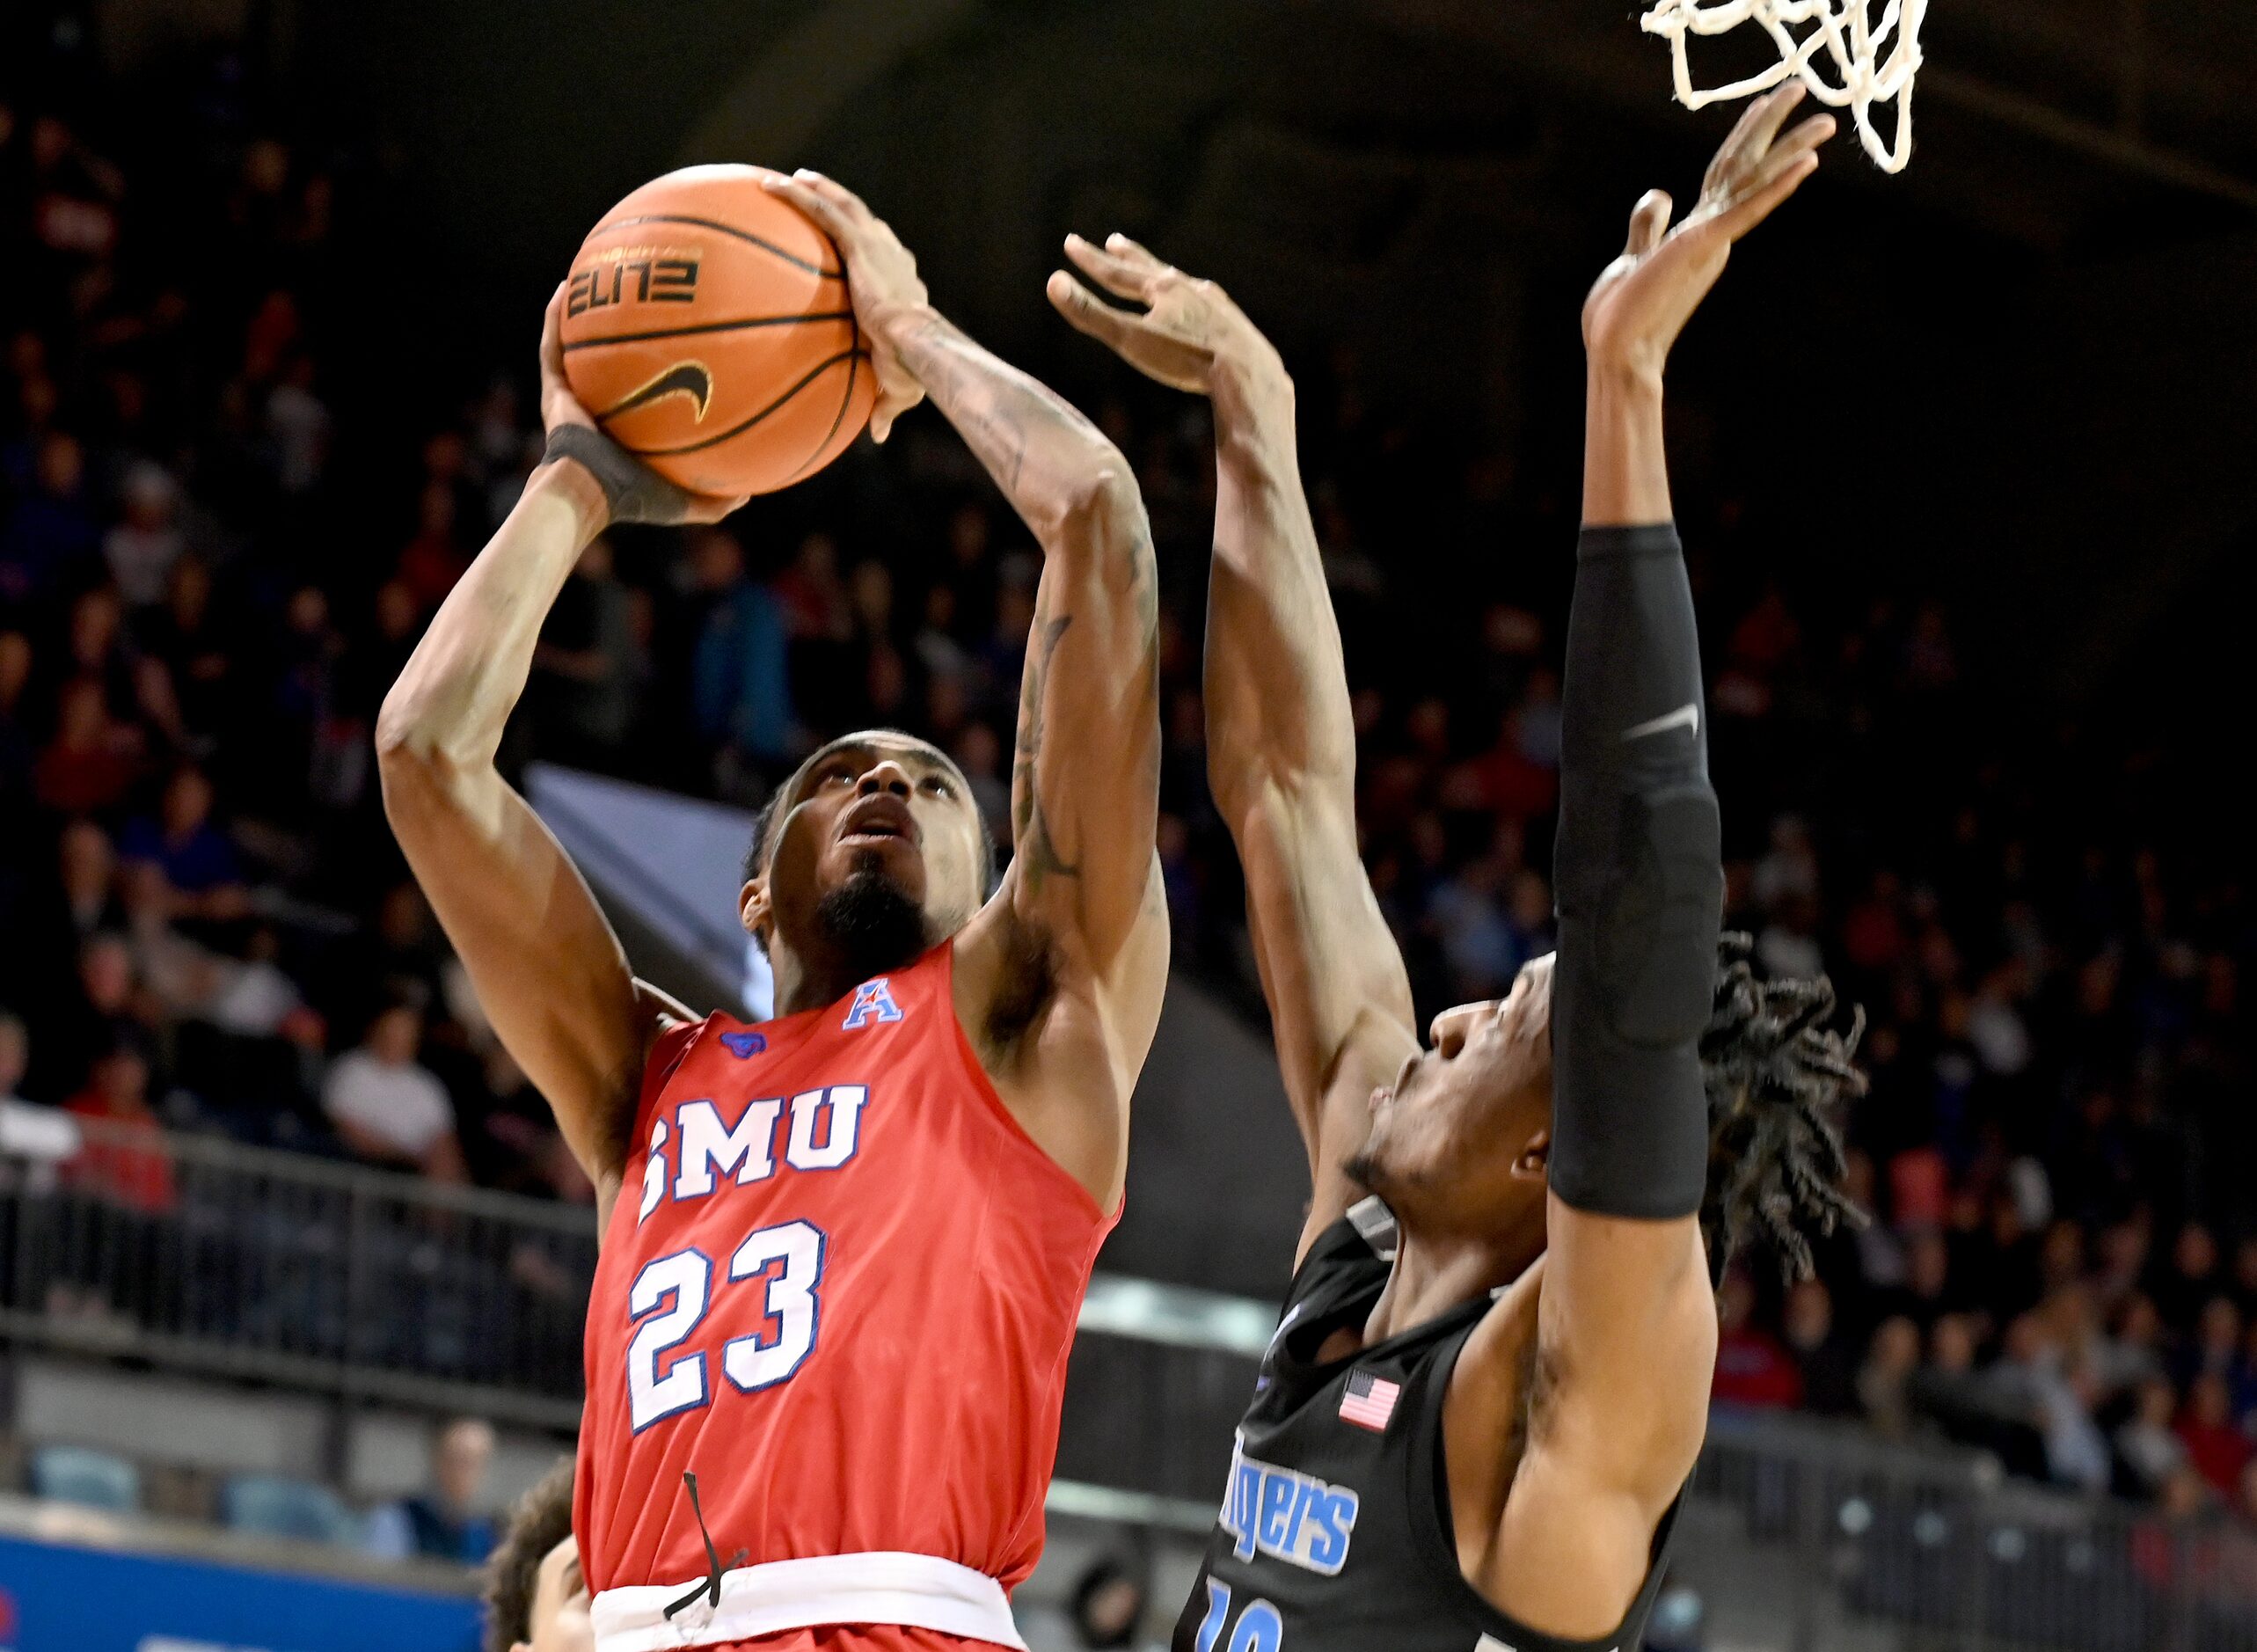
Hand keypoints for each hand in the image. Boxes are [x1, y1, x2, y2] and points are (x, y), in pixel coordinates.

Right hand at [537, 285, 743, 526]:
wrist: (588, 495)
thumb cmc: (633, 501)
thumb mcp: (684, 501)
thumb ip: (716, 500)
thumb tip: (750, 493)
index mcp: (626, 429)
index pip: (644, 391)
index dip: (658, 369)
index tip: (682, 343)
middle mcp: (599, 407)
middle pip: (614, 361)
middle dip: (624, 331)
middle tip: (644, 300)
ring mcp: (573, 395)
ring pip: (579, 345)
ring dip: (585, 313)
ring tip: (597, 278)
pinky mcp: (553, 388)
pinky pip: (553, 345)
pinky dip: (556, 317)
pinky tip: (566, 289)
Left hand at [761, 169, 929, 441]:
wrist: (916, 344)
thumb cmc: (913, 369)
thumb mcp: (897, 389)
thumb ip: (883, 406)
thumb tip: (877, 436)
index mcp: (903, 285)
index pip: (886, 261)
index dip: (871, 251)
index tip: (854, 248)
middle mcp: (893, 256)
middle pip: (865, 223)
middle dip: (844, 207)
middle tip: (822, 198)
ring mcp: (877, 244)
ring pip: (845, 205)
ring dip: (820, 188)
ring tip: (795, 178)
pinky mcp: (860, 242)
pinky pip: (823, 210)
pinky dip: (798, 195)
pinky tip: (771, 185)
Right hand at [1045, 234, 1280, 396]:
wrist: (1246, 371)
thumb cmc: (1184, 358)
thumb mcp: (1130, 339)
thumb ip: (1091, 314)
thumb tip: (1052, 282)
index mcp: (1161, 290)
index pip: (1116, 273)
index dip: (1090, 261)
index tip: (1070, 243)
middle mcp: (1188, 289)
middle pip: (1152, 269)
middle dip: (1129, 257)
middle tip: (1114, 241)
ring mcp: (1214, 305)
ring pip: (1184, 285)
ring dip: (1167, 277)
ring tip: (1162, 273)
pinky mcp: (1234, 324)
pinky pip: (1211, 307)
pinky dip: (1199, 301)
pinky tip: (1206, 306)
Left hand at [1582, 84, 1834, 379]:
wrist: (1617, 352)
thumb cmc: (1622, 315)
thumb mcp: (1633, 257)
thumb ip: (1649, 225)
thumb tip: (1662, 193)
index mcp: (1698, 231)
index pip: (1725, 173)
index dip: (1745, 135)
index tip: (1764, 103)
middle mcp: (1712, 232)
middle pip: (1748, 168)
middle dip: (1775, 128)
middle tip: (1803, 89)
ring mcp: (1710, 239)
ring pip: (1757, 184)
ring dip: (1791, 150)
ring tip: (1825, 124)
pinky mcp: (1702, 247)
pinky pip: (1747, 212)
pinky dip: (1775, 189)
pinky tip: (1805, 166)